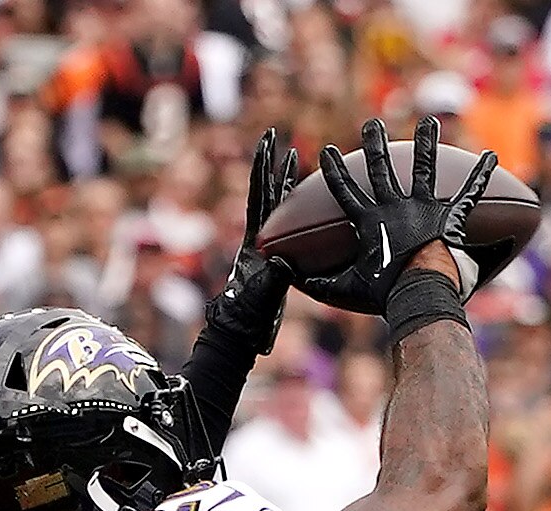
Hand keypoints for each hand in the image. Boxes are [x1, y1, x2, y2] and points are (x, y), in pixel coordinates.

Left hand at [207, 125, 300, 352]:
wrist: (242, 335)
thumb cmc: (249, 319)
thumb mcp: (262, 297)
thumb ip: (273, 279)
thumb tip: (281, 263)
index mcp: (253, 241)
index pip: (258, 197)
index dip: (262, 170)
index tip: (267, 144)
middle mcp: (258, 238)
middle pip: (264, 193)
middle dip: (268, 165)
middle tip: (273, 136)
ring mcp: (266, 246)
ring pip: (277, 206)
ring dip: (284, 182)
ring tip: (293, 155)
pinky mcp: (276, 256)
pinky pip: (288, 226)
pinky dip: (297, 210)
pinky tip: (307, 198)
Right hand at [293, 118, 495, 317]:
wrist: (419, 291)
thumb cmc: (382, 292)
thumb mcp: (344, 289)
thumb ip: (317, 282)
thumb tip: (288, 275)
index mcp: (368, 221)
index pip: (345, 191)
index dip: (334, 171)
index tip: (327, 151)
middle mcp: (394, 206)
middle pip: (381, 169)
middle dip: (375, 143)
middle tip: (372, 124)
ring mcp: (422, 207)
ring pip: (423, 168)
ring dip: (426, 143)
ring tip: (429, 121)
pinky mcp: (448, 215)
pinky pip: (468, 192)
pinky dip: (481, 174)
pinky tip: (491, 156)